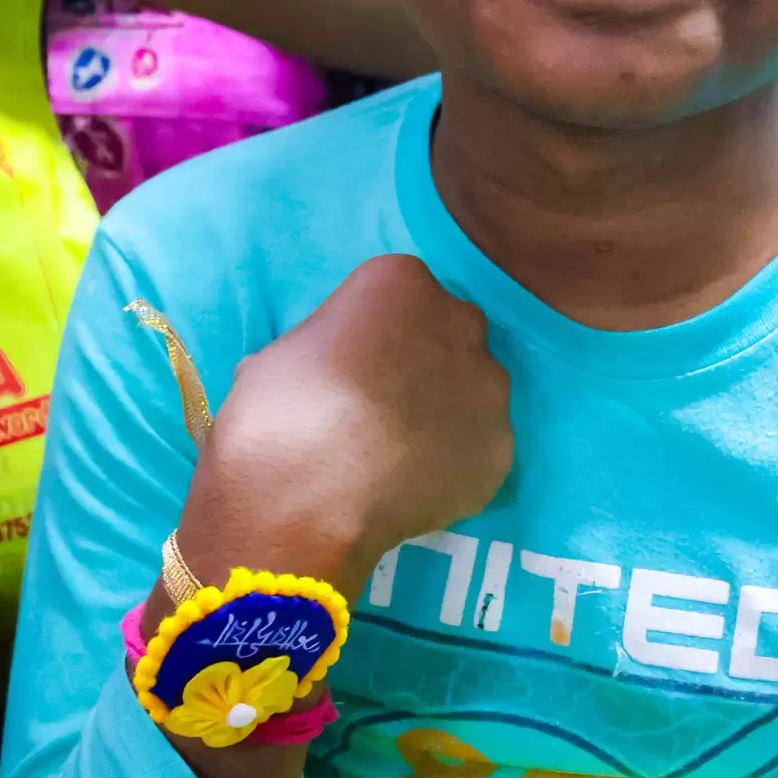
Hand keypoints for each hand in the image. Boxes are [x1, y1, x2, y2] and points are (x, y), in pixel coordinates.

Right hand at [175, 254, 512, 599]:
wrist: (303, 496)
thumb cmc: (278, 412)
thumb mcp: (282, 353)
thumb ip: (325, 348)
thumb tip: (322, 372)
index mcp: (400, 281)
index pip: (398, 293)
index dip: (375, 332)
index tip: (353, 364)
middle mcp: (459, 322)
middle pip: (448, 334)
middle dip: (424, 363)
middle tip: (382, 408)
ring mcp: (488, 388)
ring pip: (473, 391)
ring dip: (446, 413)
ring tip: (400, 457)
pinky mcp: (500, 449)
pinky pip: (478, 450)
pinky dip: (455, 466)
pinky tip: (415, 489)